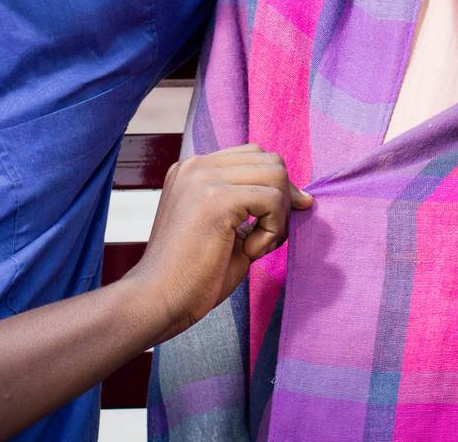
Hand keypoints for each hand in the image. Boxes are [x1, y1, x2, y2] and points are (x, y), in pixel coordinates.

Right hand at [125, 144, 311, 342]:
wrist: (157, 300)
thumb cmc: (193, 276)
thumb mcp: (226, 229)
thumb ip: (252, 206)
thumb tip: (300, 196)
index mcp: (192, 170)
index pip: (253, 156)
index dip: (276, 186)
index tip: (277, 222)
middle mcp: (195, 165)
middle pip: (269, 160)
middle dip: (284, 199)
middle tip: (268, 238)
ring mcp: (203, 178)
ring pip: (276, 175)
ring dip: (280, 215)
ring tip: (257, 247)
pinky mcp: (216, 198)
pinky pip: (272, 198)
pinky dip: (274, 229)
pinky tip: (251, 252)